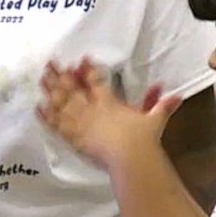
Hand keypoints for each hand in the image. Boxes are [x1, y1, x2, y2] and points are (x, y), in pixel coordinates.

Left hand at [36, 58, 181, 168]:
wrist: (131, 157)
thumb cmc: (143, 138)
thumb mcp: (154, 120)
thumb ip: (162, 106)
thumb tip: (178, 96)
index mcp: (108, 102)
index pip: (94, 80)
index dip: (86, 69)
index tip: (82, 59)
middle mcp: (91, 109)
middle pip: (72, 88)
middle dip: (61, 75)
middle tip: (50, 63)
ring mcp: (80, 123)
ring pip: (60, 103)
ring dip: (50, 89)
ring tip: (41, 78)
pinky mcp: (73, 138)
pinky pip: (56, 125)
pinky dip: (46, 116)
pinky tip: (37, 107)